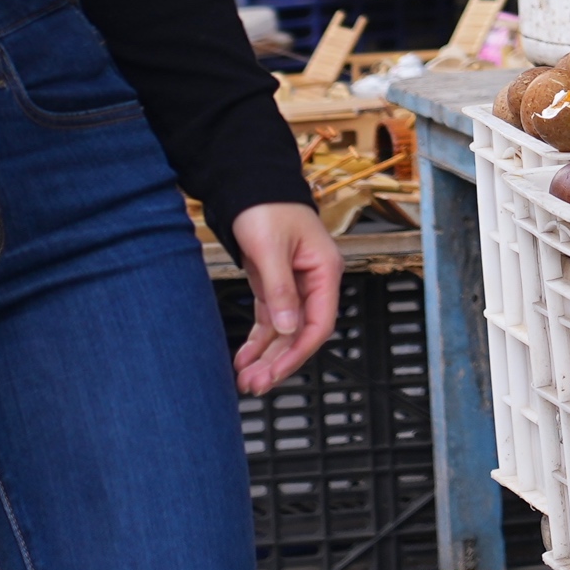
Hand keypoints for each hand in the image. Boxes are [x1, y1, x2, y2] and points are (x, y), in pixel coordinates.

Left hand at [227, 199, 342, 392]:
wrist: (249, 185)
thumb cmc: (266, 208)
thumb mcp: (270, 248)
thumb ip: (279, 290)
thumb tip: (288, 329)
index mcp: (324, 271)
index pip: (319, 322)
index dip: (299, 351)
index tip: (276, 372)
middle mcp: (314, 282)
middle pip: (301, 332)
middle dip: (279, 361)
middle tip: (255, 385)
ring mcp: (295, 286)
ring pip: (284, 331)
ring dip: (267, 357)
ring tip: (246, 381)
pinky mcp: (275, 286)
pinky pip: (270, 321)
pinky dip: (258, 341)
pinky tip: (244, 359)